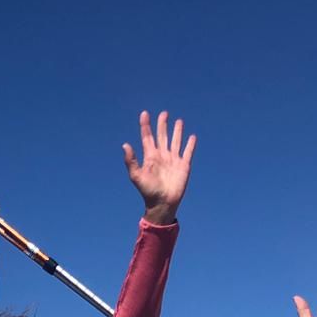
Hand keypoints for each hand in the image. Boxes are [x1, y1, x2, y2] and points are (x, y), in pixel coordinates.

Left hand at [123, 111, 195, 225]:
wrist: (162, 203)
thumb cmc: (148, 191)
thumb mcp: (136, 176)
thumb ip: (131, 161)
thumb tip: (125, 145)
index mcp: (150, 157)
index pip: (147, 137)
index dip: (145, 126)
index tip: (144, 114)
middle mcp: (162, 156)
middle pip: (162, 136)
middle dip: (162, 125)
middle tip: (164, 113)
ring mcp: (173, 160)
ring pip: (175, 141)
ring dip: (177, 131)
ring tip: (178, 121)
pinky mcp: (184, 165)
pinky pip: (188, 152)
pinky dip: (190, 144)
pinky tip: (192, 136)